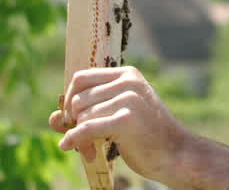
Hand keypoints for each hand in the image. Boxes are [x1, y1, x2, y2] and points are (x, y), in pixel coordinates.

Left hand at [50, 66, 190, 185]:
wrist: (177, 155)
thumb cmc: (146, 137)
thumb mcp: (114, 118)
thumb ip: (85, 115)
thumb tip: (52, 118)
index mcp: (126, 74)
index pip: (80, 78)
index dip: (70, 100)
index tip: (72, 120)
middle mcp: (128, 81)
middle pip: (78, 98)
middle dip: (74, 122)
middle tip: (83, 142)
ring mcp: (129, 98)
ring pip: (82, 115)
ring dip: (79, 137)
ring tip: (91, 150)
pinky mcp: (127, 119)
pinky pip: (87, 128)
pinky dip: (74, 139)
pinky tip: (70, 147)